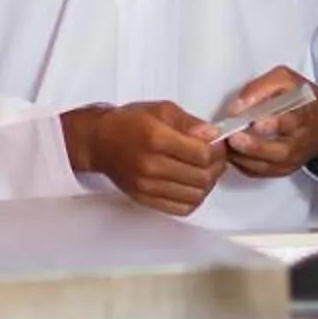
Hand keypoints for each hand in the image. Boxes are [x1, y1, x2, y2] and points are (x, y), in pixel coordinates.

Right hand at [63, 101, 226, 215]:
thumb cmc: (129, 122)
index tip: (218, 144)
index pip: (201, 155)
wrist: (99, 142)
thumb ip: (190, 123)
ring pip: (195, 195)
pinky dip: (194, 199)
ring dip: (208, 184)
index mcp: (156, 139)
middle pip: (201, 177)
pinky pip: (181, 208)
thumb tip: (212, 135)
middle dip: (217, 167)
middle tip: (216, 157)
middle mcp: (151, 165)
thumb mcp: (161, 110)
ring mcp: (147, 186)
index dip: (218, 150)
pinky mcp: (145, 199)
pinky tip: (193, 185)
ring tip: (205, 171)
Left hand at [218, 66, 317, 180]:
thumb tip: (238, 105)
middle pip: (279, 151)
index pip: (290, 122)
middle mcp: (300, 142)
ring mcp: (291, 160)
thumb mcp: (286, 79)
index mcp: (304, 116)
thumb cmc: (303, 100)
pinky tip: (232, 151)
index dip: (270, 122)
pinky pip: (259, 172)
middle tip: (233, 137)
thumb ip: (261, 87)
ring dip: (242, 156)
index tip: (249, 118)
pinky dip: (242, 164)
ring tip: (227, 143)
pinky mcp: (282, 169)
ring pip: (266, 166)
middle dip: (253, 146)